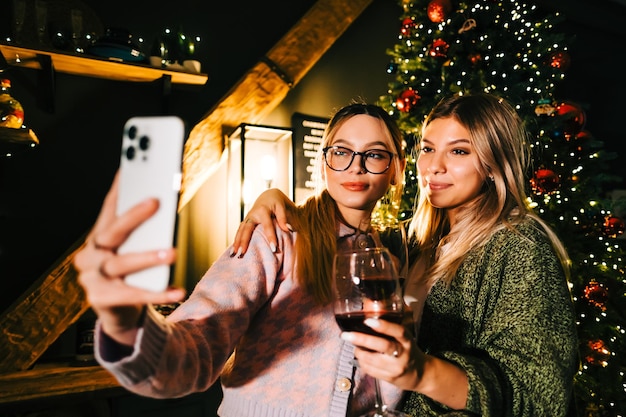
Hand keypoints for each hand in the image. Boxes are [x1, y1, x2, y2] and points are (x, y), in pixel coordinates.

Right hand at [74, 172, 185, 343]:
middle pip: (112, 232)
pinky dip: (157, 293)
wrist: (115, 312)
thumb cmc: (128, 274)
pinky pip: (133, 295)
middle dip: (134, 215)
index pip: (108, 208)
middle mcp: (91, 254)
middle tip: (156, 201)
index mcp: (99, 236)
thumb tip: (164, 202)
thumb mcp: (131, 249)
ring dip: (148, 257)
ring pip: (121, 264)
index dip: (120, 189)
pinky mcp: (101, 299)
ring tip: (172, 253)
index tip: (132, 170)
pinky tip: (177, 290)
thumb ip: (142, 231)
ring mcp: (93, 277)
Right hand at [231, 188, 294, 256]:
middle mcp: (252, 214)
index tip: (274, 249)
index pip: (267, 226)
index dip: (271, 237)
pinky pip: (240, 231)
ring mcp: (247, 218)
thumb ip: (283, 218)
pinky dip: (236, 240)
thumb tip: (288, 229)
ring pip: (240, 230)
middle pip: (247, 229)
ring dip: (237, 242)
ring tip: (234, 254)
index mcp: (263, 210)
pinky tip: (234, 250)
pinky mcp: (246, 221)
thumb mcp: (281, 206)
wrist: (269, 195)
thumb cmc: (277, 202)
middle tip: (242, 253)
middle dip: (244, 241)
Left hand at [340, 318, 421, 391]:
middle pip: (383, 346)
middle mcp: (403, 354)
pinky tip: (361, 355)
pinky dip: (361, 361)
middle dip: (362, 339)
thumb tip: (373, 303)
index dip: (384, 326)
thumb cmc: (407, 349)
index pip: (398, 331)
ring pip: (372, 359)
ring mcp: (396, 368)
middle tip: (346, 335)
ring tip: (354, 344)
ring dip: (358, 351)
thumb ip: (391, 323)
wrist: (418, 374)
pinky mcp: (389, 378)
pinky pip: (370, 369)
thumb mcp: (404, 336)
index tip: (368, 320)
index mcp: (407, 340)